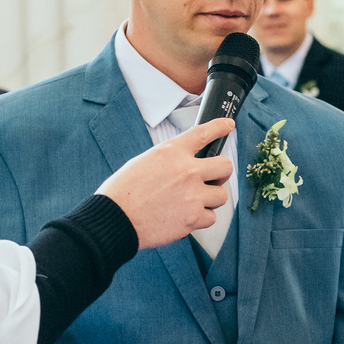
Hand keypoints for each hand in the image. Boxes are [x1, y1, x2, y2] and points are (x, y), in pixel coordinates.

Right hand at [100, 121, 233, 249]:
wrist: (116, 218)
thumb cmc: (123, 192)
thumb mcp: (144, 162)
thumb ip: (169, 161)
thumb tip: (184, 166)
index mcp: (171, 152)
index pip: (203, 133)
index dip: (219, 127)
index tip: (228, 125)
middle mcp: (186, 171)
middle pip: (225, 166)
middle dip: (221, 174)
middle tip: (211, 180)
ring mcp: (192, 195)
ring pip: (221, 195)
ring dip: (210, 199)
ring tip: (193, 203)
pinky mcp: (193, 218)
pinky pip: (211, 217)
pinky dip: (202, 219)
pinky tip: (187, 217)